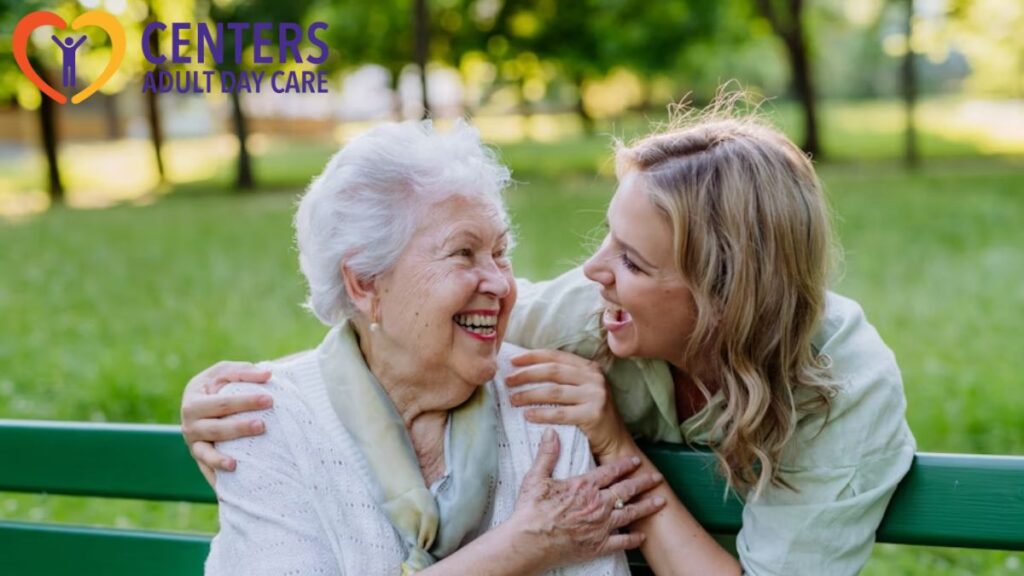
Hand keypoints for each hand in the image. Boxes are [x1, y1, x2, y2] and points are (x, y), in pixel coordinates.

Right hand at [180, 361, 272, 483]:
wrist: (203, 403)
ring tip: (235, 464)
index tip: (270, 399)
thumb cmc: (217, 385)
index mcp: (194, 400)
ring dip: (220, 459)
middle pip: (216, 429)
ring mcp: (193, 444)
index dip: (245, 401)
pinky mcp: (199, 459)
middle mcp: (190, 424)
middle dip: (239, 428)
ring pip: (206, 453)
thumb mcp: (225, 372)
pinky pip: (206, 471)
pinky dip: (214, 480)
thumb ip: (244, 372)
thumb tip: (268, 375)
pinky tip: (225, 491)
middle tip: (263, 425)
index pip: (222, 403)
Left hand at [507, 349, 629, 458]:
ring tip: (513, 399)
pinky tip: (527, 415)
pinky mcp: (593, 414)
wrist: (614, 440)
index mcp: (589, 367)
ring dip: (529, 395)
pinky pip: (560, 413)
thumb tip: (524, 369)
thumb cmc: (590, 413)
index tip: (513, 360)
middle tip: (508, 381)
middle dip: (526, 375)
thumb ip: (563, 378)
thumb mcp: (582, 389)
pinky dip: (541, 414)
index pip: (556, 356)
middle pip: (552, 371)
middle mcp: (594, 378)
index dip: (532, 357)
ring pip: (553, 392)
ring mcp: (595, 395)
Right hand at [509, 429, 665, 570]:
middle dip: (643, 482)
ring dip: (646, 506)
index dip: (625, 464)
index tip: (635, 460)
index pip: (610, 471)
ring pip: (630, 513)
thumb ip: (547, 454)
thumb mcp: (536, 478)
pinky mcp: (598, 545)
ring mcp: (601, 526)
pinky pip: (622, 542)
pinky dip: (634, 539)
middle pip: (626, 490)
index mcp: (584, 486)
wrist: (530, 543)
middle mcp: (598, 504)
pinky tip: (643, 536)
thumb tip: (551, 433)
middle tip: (656, 477)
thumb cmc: (531, 512)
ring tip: (660, 501)